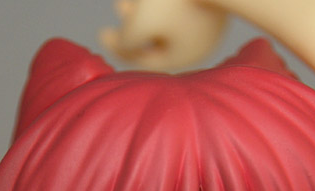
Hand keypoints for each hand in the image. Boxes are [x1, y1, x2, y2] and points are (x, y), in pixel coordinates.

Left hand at [100, 0, 227, 69]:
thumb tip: (119, 44)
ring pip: (169, 21)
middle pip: (158, 40)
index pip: (146, 62)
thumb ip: (124, 41)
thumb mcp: (139, 24)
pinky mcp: (212, 5)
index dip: (119, 48)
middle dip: (134, 24)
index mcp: (185, 58)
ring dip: (147, 9)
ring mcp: (207, 25)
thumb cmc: (174, 1)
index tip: (102, 32)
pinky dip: (163, 2)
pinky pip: (182, 8)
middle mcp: (199, 45)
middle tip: (121, 7)